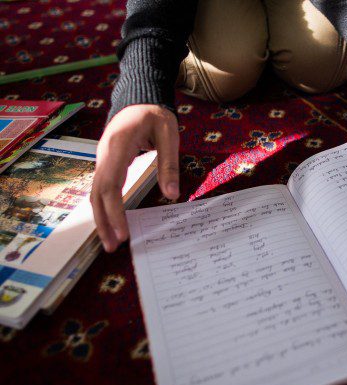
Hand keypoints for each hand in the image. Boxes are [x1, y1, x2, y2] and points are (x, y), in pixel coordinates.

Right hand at [91, 104, 179, 251]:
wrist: (138, 97)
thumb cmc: (155, 114)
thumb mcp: (169, 133)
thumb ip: (169, 163)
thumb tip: (172, 194)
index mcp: (118, 146)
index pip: (111, 184)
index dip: (115, 210)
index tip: (123, 232)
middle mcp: (104, 154)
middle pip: (97, 193)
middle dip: (104, 221)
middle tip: (112, 247)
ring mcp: (102, 158)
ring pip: (96, 193)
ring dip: (101, 218)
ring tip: (110, 242)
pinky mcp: (106, 163)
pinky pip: (102, 188)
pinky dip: (105, 207)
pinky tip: (112, 222)